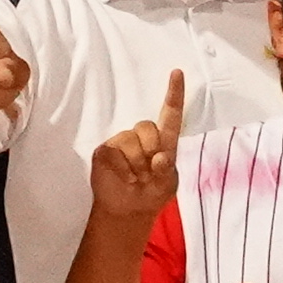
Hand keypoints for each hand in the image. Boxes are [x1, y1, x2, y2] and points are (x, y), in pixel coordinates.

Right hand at [87, 69, 184, 221]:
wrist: (129, 210)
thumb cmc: (152, 192)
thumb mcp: (167, 185)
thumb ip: (166, 171)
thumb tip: (160, 158)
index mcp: (165, 141)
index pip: (171, 114)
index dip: (174, 93)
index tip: (177, 72)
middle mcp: (142, 137)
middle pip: (147, 127)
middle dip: (150, 151)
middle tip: (149, 173)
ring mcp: (121, 142)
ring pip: (130, 141)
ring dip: (137, 165)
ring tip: (138, 178)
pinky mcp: (104, 151)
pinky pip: (114, 153)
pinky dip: (123, 170)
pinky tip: (127, 179)